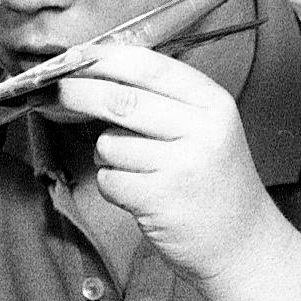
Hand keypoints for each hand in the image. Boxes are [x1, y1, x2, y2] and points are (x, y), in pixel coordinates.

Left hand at [50, 44, 273, 286]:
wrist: (242, 243)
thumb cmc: (214, 183)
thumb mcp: (207, 128)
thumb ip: (165, 100)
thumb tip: (100, 75)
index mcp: (213, 103)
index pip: (149, 67)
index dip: (106, 59)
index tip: (77, 56)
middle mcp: (201, 129)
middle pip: (120, 99)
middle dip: (80, 92)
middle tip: (57, 90)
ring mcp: (181, 165)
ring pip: (109, 144)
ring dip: (107, 155)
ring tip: (137, 169)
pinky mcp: (160, 199)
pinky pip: (109, 179)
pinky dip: (112, 185)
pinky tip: (138, 193)